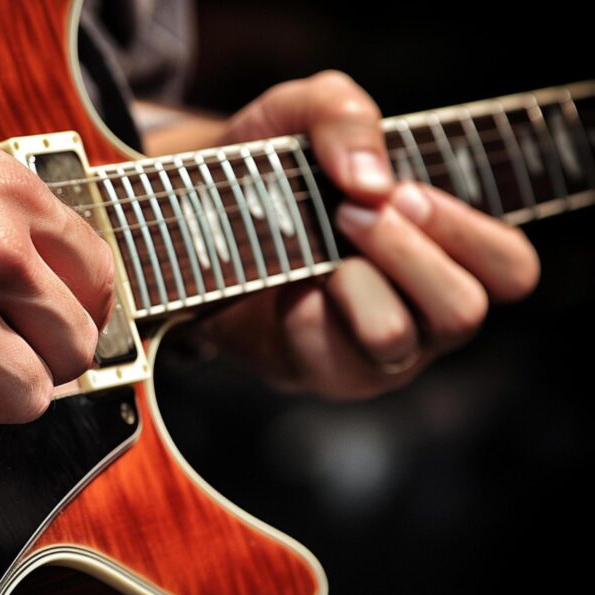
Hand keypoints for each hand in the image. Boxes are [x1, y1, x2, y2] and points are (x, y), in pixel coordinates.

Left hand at [204, 71, 539, 398]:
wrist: (193, 229)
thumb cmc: (271, 176)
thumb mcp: (299, 115)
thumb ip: (343, 114)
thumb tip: (371, 181)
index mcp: (446, 254)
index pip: (509, 268)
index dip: (465, 232)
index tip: (398, 193)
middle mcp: (423, 313)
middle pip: (463, 310)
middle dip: (403, 252)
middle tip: (347, 214)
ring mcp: (375, 354)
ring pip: (393, 337)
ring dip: (351, 280)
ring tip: (314, 253)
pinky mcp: (325, 373)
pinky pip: (330, 356)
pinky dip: (302, 312)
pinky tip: (285, 289)